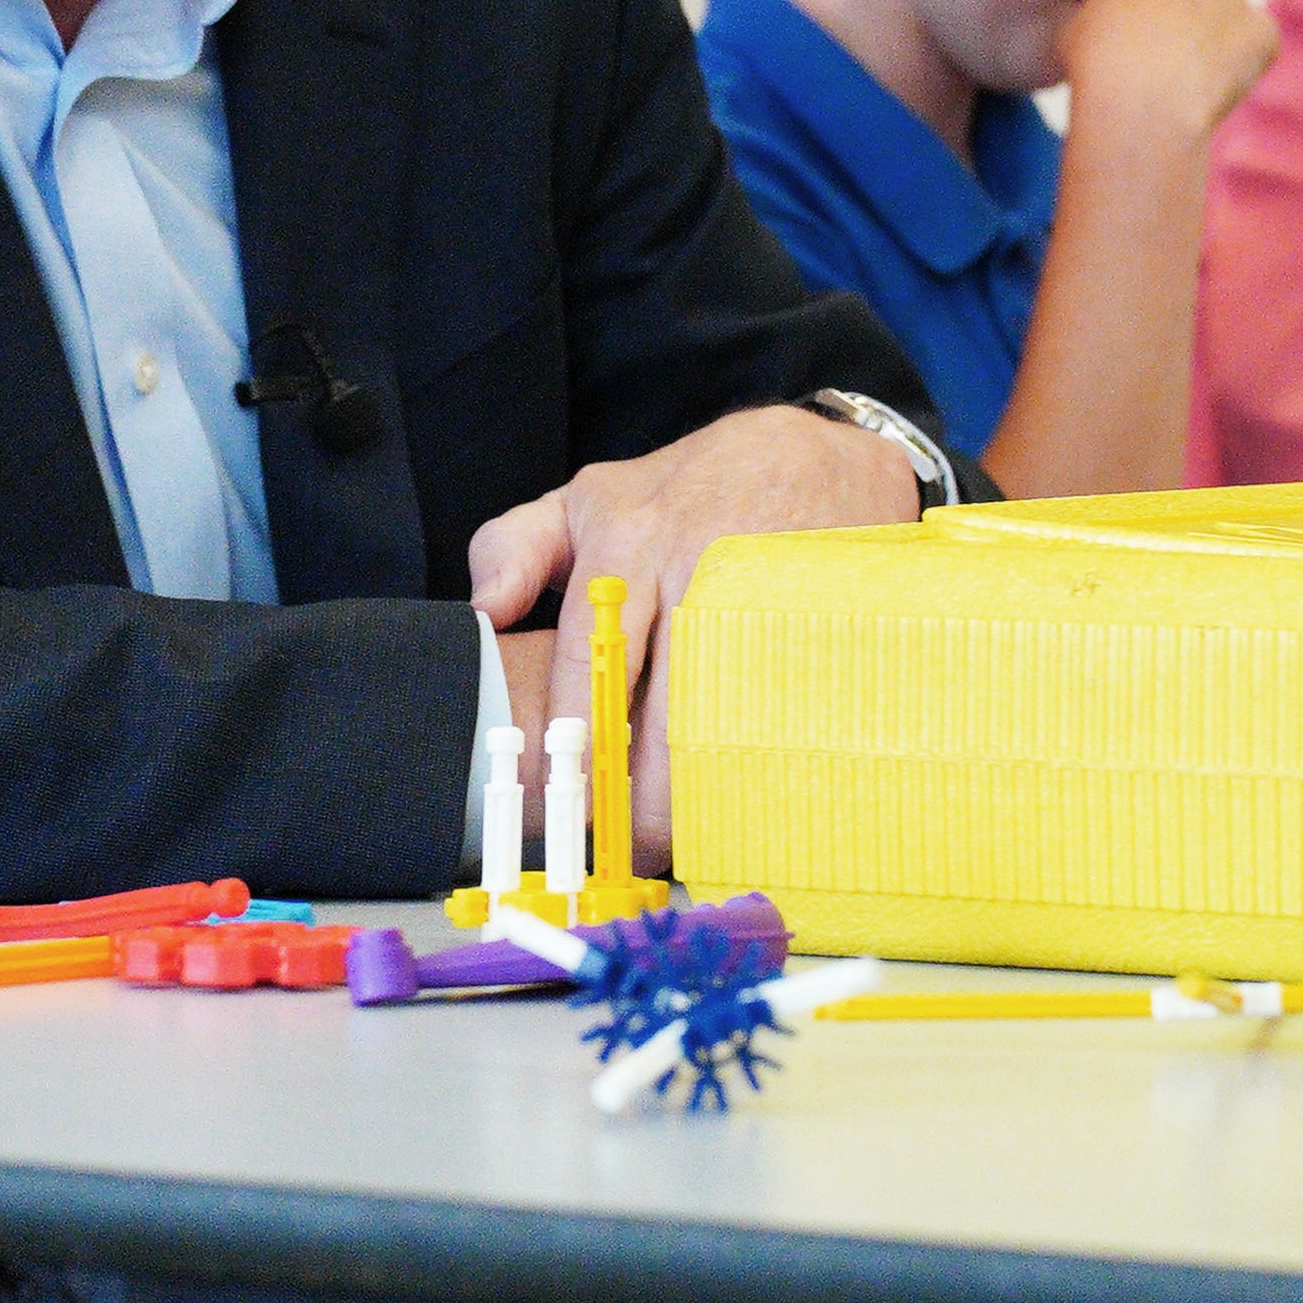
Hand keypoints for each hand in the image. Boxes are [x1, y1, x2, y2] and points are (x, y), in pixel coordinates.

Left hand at [466, 403, 917, 865]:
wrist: (821, 453)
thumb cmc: (688, 489)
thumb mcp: (589, 496)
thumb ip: (514, 547)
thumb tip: (481, 611)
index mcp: (624, 541)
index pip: (586, 660)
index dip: (574, 741)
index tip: (564, 799)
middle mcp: (692, 564)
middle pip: (659, 702)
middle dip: (640, 792)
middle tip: (625, 849)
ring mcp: (763, 594)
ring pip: (723, 713)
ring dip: (699, 791)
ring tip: (680, 843)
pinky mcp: (818, 619)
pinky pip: (786, 707)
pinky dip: (763, 761)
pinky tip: (746, 800)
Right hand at [1060, 0, 1274, 155]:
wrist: (1143, 106)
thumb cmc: (1096, 71)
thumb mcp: (1068, 30)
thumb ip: (1091, 10)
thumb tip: (1095, 18)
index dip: (1139, 1)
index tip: (1129, 34)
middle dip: (1181, 12)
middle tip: (1160, 60)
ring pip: (1224, 12)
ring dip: (1212, 37)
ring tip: (1184, 82)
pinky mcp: (1261, 26)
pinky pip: (1256, 41)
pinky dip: (1243, 63)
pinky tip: (1214, 89)